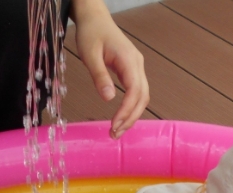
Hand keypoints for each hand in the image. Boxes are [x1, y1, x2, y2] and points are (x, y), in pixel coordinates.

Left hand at [72, 0, 148, 138]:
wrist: (95, 18)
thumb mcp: (90, 54)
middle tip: (114, 134)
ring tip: (117, 130)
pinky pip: (137, 92)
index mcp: (129, 60)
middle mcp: (137, 64)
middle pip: (142, 97)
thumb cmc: (91, 33)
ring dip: (132, 115)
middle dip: (130, 118)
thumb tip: (108, 99)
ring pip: (142, 96)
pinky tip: (121, 118)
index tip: (114, 124)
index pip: (134, 91)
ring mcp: (137, 67)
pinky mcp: (132, 70)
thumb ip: (99, 76)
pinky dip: (131, 107)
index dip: (126, 110)